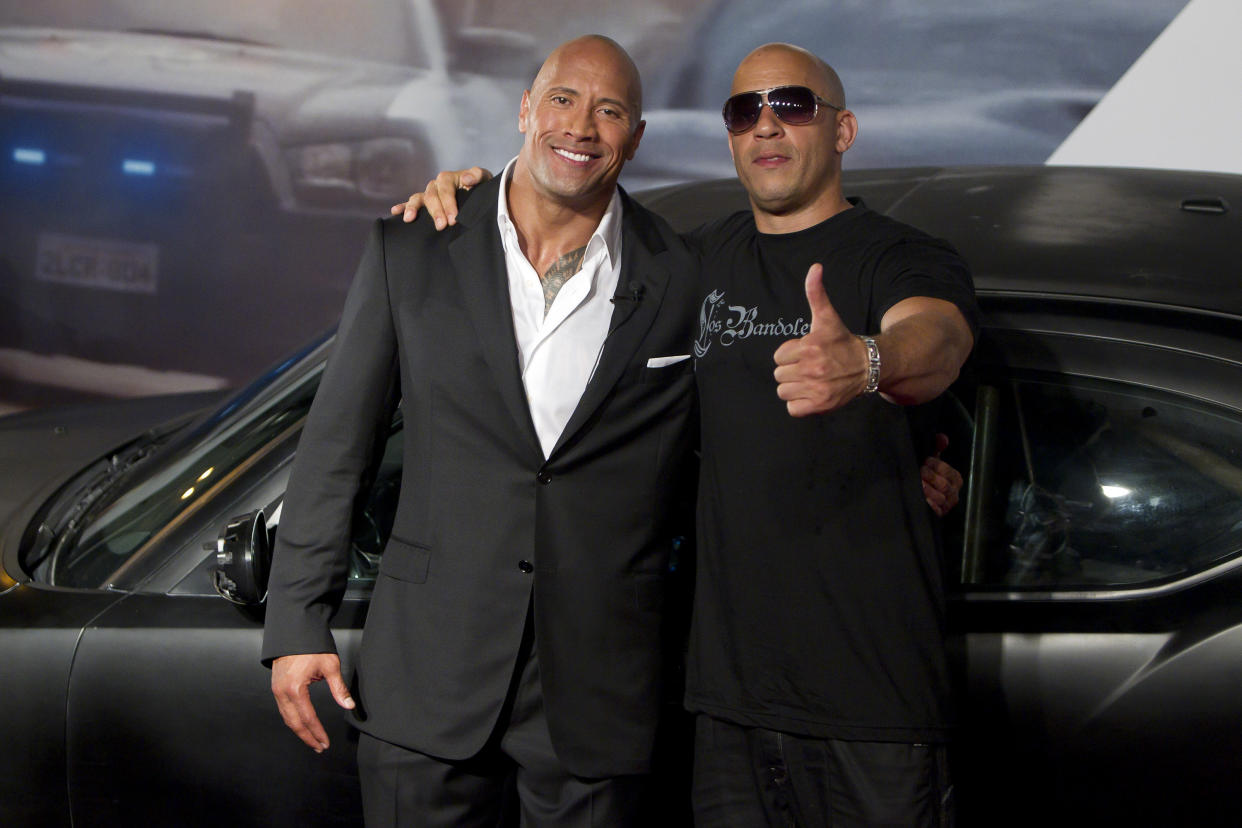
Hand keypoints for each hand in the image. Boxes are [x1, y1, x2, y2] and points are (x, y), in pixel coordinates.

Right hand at [271, 653, 354, 752]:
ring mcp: (277, 690)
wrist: (294, 632)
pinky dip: (293, 720)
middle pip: (294, 723)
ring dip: (299, 730)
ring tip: (312, 740)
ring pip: (287, 718)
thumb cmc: (312, 647)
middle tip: (319, 747)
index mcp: (295, 689)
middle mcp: (282, 693)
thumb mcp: (330, 666)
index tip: (325, 743)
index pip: (308, 718)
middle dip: (307, 737)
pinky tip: (302, 724)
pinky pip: (283, 709)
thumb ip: (339, 689)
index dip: (317, 733)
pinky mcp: (276, 687)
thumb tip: (348, 706)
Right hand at [389, 166, 491, 227]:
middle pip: (431, 196)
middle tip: (441, 226)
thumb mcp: (483, 179)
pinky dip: (403, 207)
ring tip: (410, 218)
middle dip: (435, 211)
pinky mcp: (425, 203)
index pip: (445, 189)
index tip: (454, 219)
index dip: (449, 204)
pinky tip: (396, 212)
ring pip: (418, 198)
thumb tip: (466, 179)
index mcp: (449, 178)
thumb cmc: (479, 187)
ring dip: (413, 208)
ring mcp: (429, 194)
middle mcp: (436, 185)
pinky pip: (411, 203)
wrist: (477, 194)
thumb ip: (477, 175)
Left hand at [773, 264, 868, 416]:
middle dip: (791, 371)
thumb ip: (816, 293)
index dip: (790, 355)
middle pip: (779, 375)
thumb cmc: (842, 341)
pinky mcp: (820, 405)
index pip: (778, 357)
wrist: (868, 366)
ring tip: (810, 380)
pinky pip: (793, 409)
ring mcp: (816, 389)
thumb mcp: (827, 317)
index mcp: (809, 347)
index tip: (806, 353)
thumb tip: (815, 267)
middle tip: (809, 367)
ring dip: (794, 387)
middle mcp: (812, 369)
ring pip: (784, 392)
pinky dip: (799, 404)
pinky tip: (812, 393)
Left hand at [921, 433, 962, 516]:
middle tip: (919, 472)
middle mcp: (953, 493)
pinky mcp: (937, 515)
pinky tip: (921, 498)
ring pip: (940, 498)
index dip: (936, 466)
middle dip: (930, 477)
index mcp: (955, 479)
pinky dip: (929, 504)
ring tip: (918, 484)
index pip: (949, 471)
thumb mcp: (933, 462)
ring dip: (927, 490)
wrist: (918, 496)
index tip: (925, 462)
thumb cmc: (928, 477)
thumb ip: (937, 448)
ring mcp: (946, 506)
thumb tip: (942, 438)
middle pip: (944, 485)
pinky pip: (935, 511)